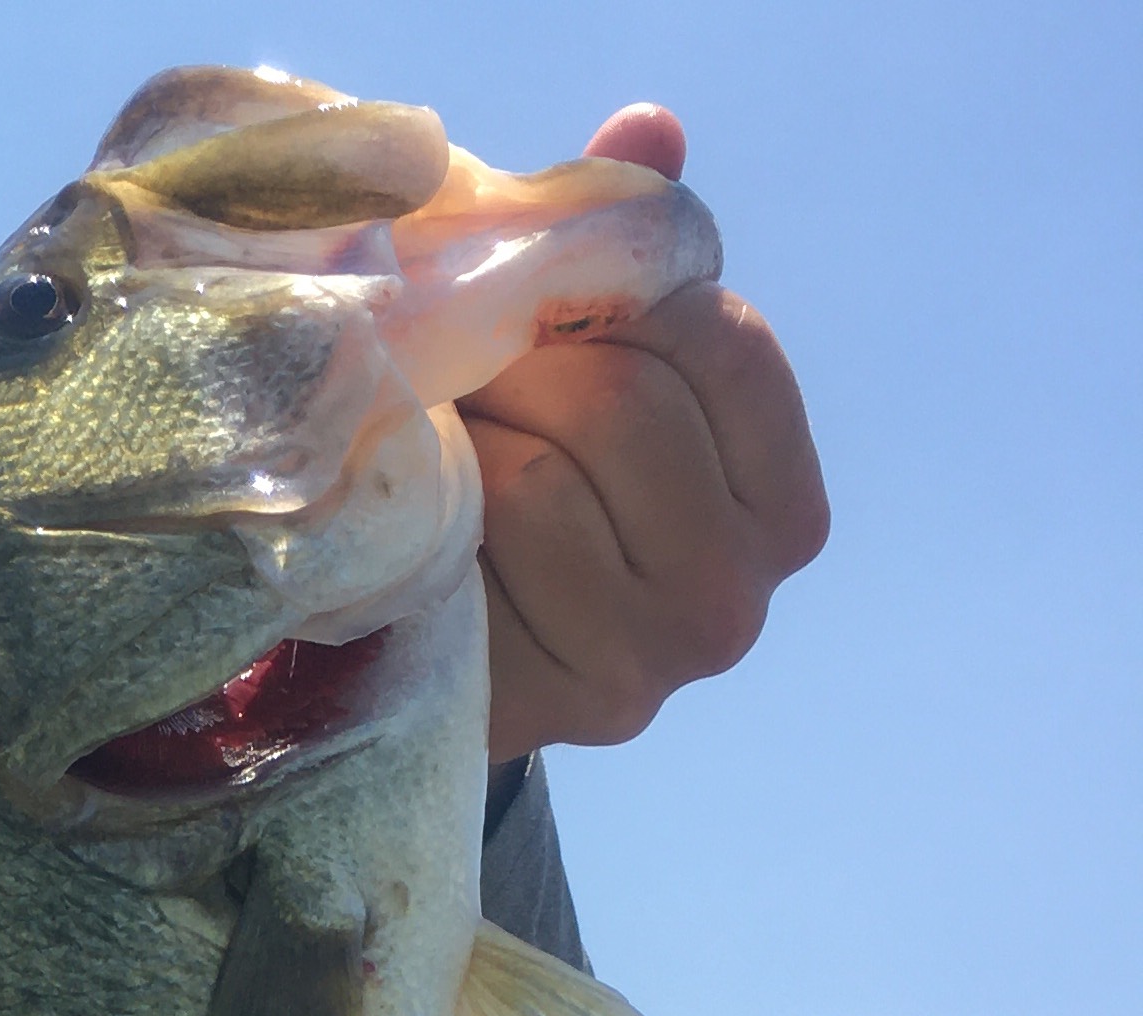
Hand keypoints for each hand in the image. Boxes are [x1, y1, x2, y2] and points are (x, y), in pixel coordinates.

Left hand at [468, 106, 830, 763]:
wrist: (429, 659)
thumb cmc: (517, 491)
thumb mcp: (583, 373)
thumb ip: (627, 262)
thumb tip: (647, 131)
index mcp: (782, 508)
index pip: (719, 346)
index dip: (615, 304)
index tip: (540, 311)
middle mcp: (740, 598)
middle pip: (622, 405)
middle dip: (517, 368)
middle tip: (454, 374)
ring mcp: (651, 660)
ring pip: (540, 478)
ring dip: (462, 440)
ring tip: (434, 448)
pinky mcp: (550, 702)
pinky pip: (475, 553)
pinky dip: (430, 515)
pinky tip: (416, 523)